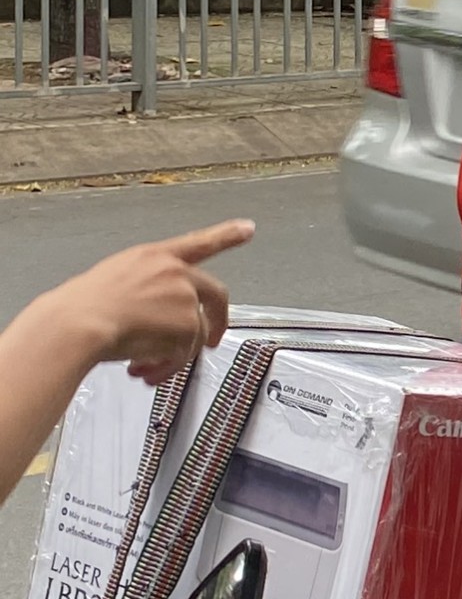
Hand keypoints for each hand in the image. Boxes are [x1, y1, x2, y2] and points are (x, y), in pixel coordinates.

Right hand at [39, 221, 253, 384]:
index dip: (226, 235)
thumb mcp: (115, 281)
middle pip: (215, 295)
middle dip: (216, 322)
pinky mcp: (189, 325)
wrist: (77, 324)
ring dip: (171, 355)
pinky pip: (185, 354)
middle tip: (212, 340)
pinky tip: (143, 369)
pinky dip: (166, 367)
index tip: (247, 228)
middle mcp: (175, 273)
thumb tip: (159, 317)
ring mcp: (185, 298)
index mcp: (154, 257)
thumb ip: (147, 289)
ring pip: (194, 334)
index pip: (198, 242)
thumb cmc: (83, 306)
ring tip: (143, 365)